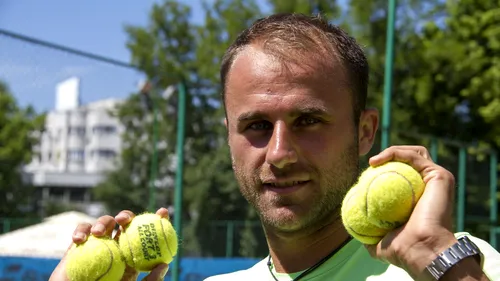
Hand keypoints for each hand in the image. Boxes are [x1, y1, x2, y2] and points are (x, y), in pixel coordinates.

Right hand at [49, 208, 170, 280]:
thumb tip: (164, 265)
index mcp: (133, 252)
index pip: (148, 232)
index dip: (158, 219)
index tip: (162, 213)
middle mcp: (118, 244)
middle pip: (125, 223)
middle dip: (126, 215)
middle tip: (123, 221)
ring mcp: (100, 242)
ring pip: (105, 223)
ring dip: (102, 222)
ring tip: (98, 233)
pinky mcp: (80, 244)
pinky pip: (82, 232)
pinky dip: (81, 231)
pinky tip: (80, 239)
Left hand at [364, 145, 458, 278]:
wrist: (421, 250)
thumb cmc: (401, 250)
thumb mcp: (378, 242)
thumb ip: (368, 233)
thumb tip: (352, 228)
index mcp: (419, 199)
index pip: (402, 175)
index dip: (385, 170)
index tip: (365, 176)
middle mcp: (430, 187)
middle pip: (410, 161)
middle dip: (390, 156)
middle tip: (370, 165)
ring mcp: (437, 180)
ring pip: (415, 153)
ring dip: (392, 151)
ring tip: (373, 162)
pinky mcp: (440, 175)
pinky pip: (416, 156)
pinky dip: (396, 153)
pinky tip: (377, 161)